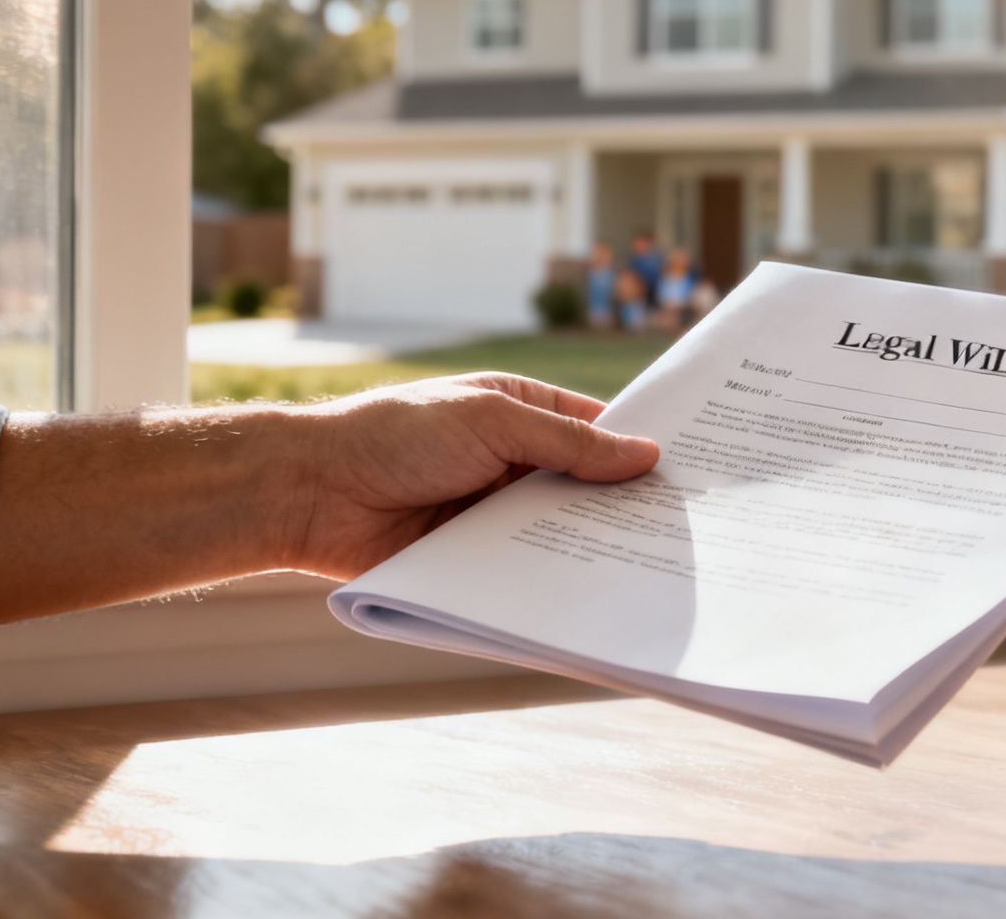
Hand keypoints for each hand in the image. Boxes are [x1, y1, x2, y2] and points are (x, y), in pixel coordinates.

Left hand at [283, 373, 659, 577]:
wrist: (310, 492)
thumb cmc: (396, 433)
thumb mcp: (492, 420)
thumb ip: (569, 442)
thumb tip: (645, 456)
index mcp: (522, 412)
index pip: (598, 429)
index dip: (641, 448)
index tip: (695, 472)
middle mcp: (515, 463)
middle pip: (587, 487)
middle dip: (627, 505)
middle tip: (689, 531)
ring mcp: (495, 514)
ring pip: (561, 533)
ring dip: (594, 547)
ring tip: (656, 568)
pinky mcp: (474, 560)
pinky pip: (525, 572)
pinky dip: (554, 580)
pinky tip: (594, 594)